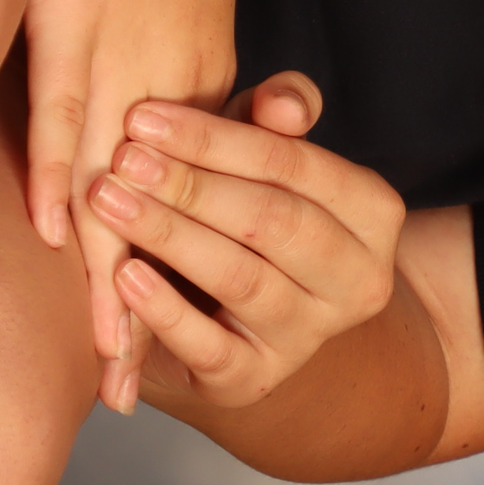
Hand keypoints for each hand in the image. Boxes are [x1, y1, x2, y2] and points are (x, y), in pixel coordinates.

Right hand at [23, 0, 242, 372]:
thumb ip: (163, 63)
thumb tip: (137, 120)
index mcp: (199, 74)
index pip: (185, 205)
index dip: (169, 282)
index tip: (165, 356)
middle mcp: (171, 76)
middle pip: (155, 220)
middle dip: (140, 309)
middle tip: (132, 396)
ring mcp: (125, 48)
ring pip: (115, 186)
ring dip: (106, 270)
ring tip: (105, 354)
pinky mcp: (81, 16)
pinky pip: (68, 110)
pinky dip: (62, 172)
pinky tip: (58, 235)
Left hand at [89, 74, 404, 418]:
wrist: (255, 320)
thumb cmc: (256, 215)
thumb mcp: (270, 159)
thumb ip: (278, 118)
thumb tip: (281, 105)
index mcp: (374, 214)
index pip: (295, 164)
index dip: (217, 138)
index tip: (145, 116)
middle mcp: (359, 278)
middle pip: (272, 222)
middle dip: (190, 186)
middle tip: (122, 159)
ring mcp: (310, 335)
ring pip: (241, 279)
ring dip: (168, 236)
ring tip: (108, 202)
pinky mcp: (257, 380)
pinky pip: (210, 346)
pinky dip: (163, 310)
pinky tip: (121, 275)